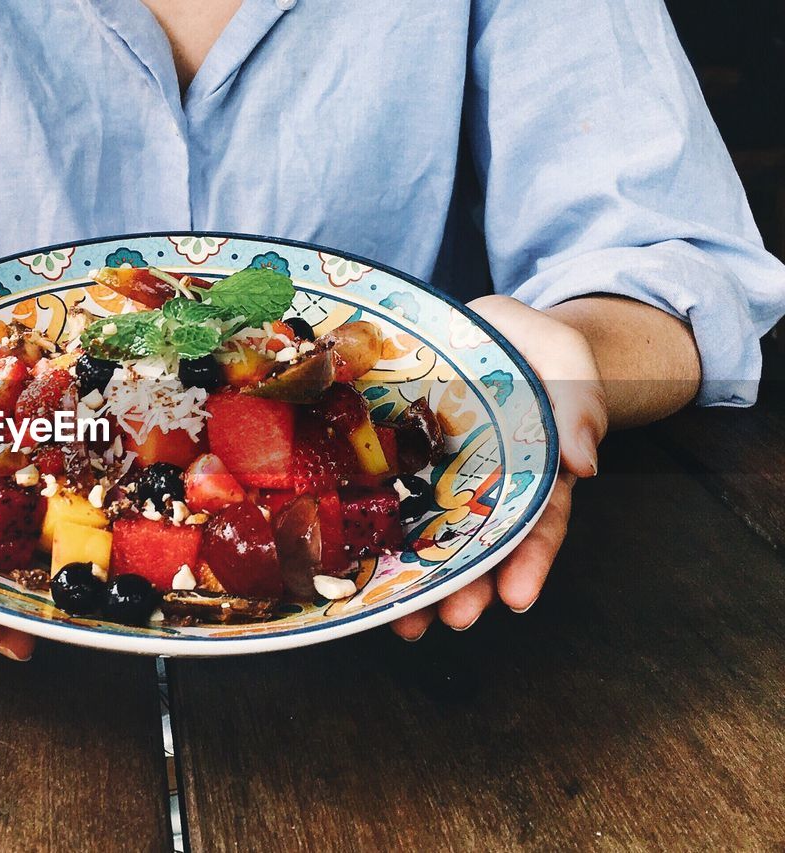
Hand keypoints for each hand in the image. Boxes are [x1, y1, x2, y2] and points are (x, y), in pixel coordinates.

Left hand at [390, 295, 607, 640]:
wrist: (479, 327)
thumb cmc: (529, 345)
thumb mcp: (565, 357)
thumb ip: (581, 403)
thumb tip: (584, 464)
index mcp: (533, 468)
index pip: (539, 523)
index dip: (530, 561)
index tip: (516, 598)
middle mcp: (487, 486)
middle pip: (483, 547)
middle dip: (472, 588)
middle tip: (454, 618)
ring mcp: (440, 480)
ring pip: (434, 540)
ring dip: (424, 586)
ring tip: (406, 622)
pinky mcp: (400, 468)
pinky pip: (390, 509)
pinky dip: (382, 547)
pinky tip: (367, 582)